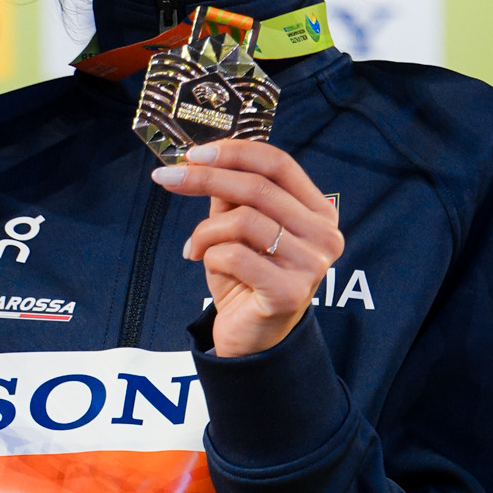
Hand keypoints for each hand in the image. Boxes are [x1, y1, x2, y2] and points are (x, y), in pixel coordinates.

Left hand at [151, 136, 343, 356]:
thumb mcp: (237, 230)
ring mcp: (311, 266)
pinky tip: (206, 266)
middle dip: (205, 179)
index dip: (234, 152)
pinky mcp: (289, 293)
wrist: (251, 339)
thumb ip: (229, 195)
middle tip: (169, 177)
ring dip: (206, 231)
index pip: (278, 164)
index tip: (194, 153)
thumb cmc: (246, 280)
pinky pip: (234, 256)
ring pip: (243, 221)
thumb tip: (200, 158)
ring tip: (195, 247)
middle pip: (258, 188)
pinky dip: (210, 257)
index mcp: (318, 211)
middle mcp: (324, 236)